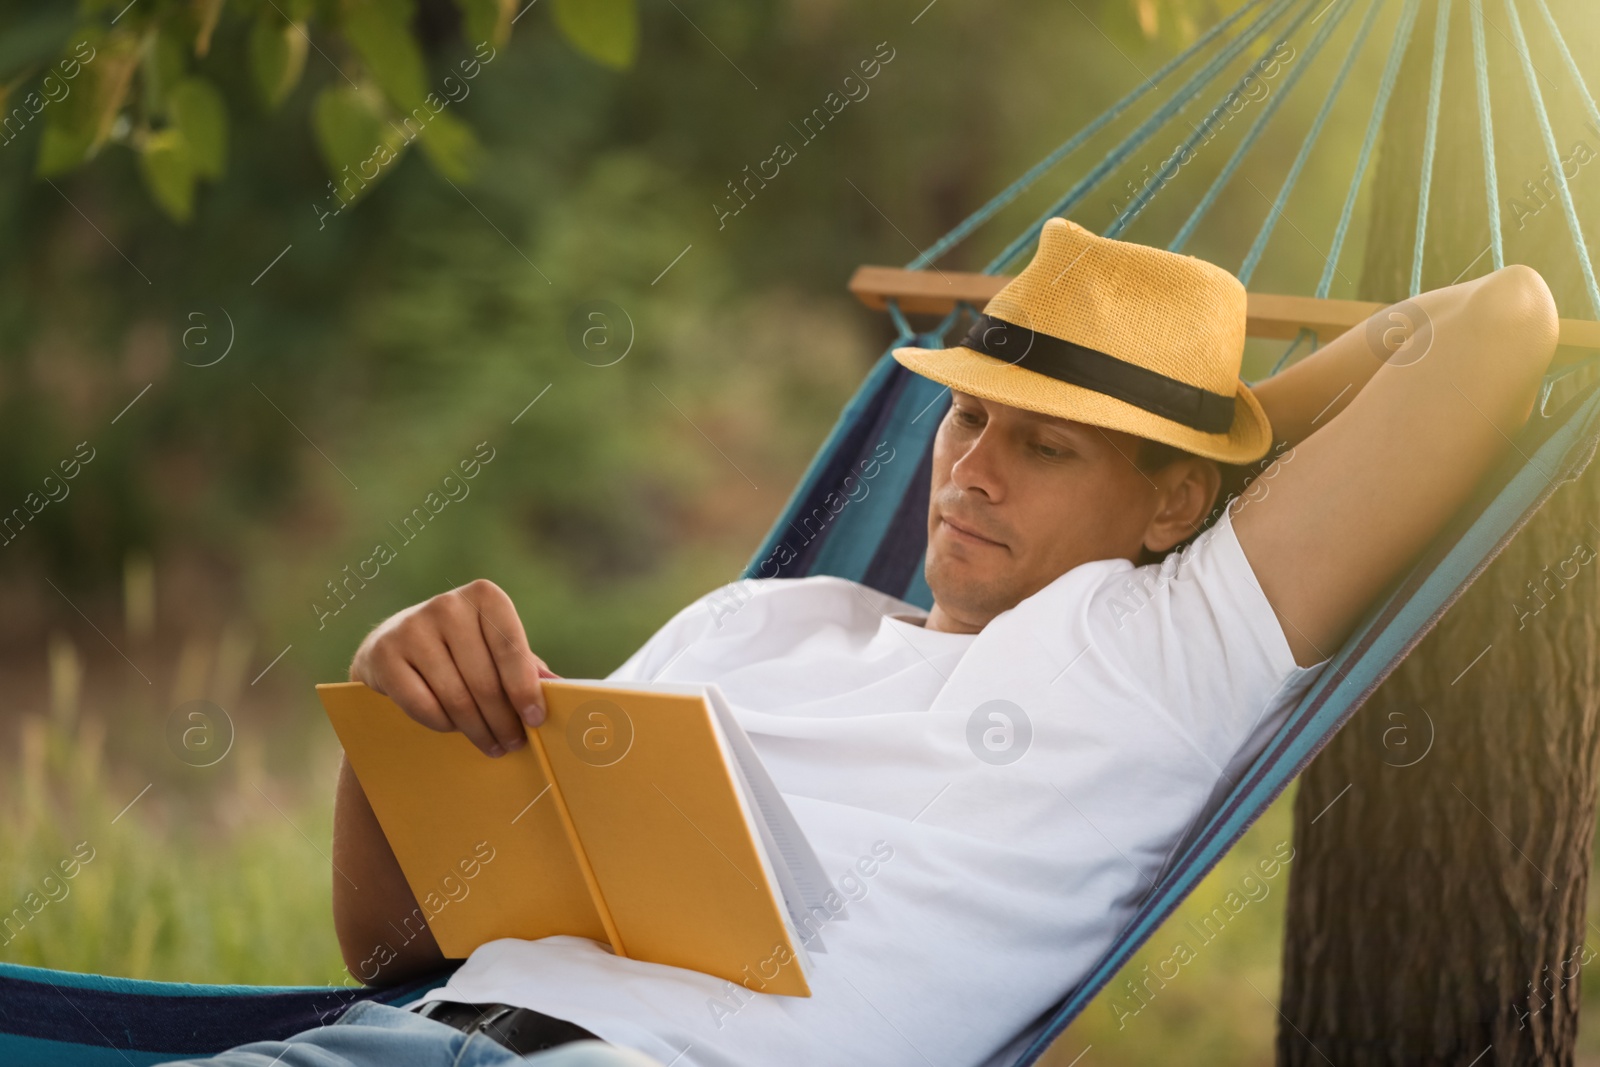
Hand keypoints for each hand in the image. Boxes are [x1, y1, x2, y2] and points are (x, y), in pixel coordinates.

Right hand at [349, 579, 557, 756]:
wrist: (393, 644)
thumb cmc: (461, 648)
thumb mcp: (494, 646)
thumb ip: (526, 664)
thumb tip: (562, 686)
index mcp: (484, 596)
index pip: (510, 648)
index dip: (524, 688)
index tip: (536, 720)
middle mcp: (448, 605)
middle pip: (484, 680)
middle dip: (503, 720)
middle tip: (514, 743)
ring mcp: (412, 627)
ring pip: (455, 697)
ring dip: (478, 730)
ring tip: (492, 745)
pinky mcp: (384, 654)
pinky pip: (422, 705)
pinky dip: (443, 724)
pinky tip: (454, 728)